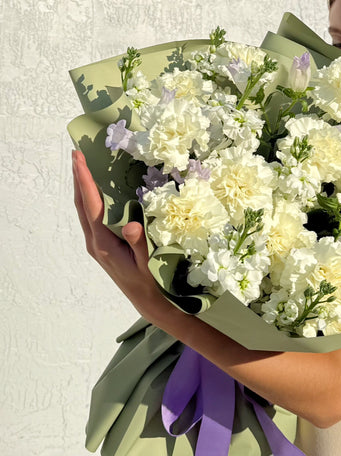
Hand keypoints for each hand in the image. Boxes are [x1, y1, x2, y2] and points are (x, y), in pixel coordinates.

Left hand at [71, 150, 169, 319]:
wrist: (146, 302)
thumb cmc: (149, 281)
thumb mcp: (146, 262)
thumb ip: (138, 243)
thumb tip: (131, 225)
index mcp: (103, 243)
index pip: (90, 205)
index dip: (84, 180)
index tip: (79, 158)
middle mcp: (95, 242)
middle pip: (81, 204)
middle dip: (78, 178)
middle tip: (77, 153)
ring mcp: (96, 244)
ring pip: (84, 210)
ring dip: (82, 187)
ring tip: (83, 166)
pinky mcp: (101, 245)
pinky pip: (91, 217)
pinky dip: (90, 199)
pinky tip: (96, 191)